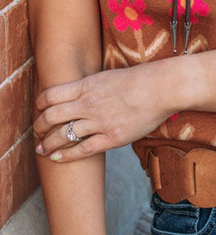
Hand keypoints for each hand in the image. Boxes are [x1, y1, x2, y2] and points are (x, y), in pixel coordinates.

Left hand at [34, 62, 172, 159]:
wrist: (161, 89)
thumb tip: (76, 94)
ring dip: (48, 143)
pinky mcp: (112, 137)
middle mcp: (88, 103)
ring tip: (41, 148)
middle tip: (36, 133)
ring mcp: (100, 121)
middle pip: (52, 116)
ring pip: (63, 134)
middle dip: (39, 127)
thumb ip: (89, 86)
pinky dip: (65, 155)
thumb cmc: (138, 81)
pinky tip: (56, 157)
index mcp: (86, 86)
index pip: (51, 95)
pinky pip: (82, 149)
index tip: (38, 110)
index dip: (39, 104)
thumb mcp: (106, 76)